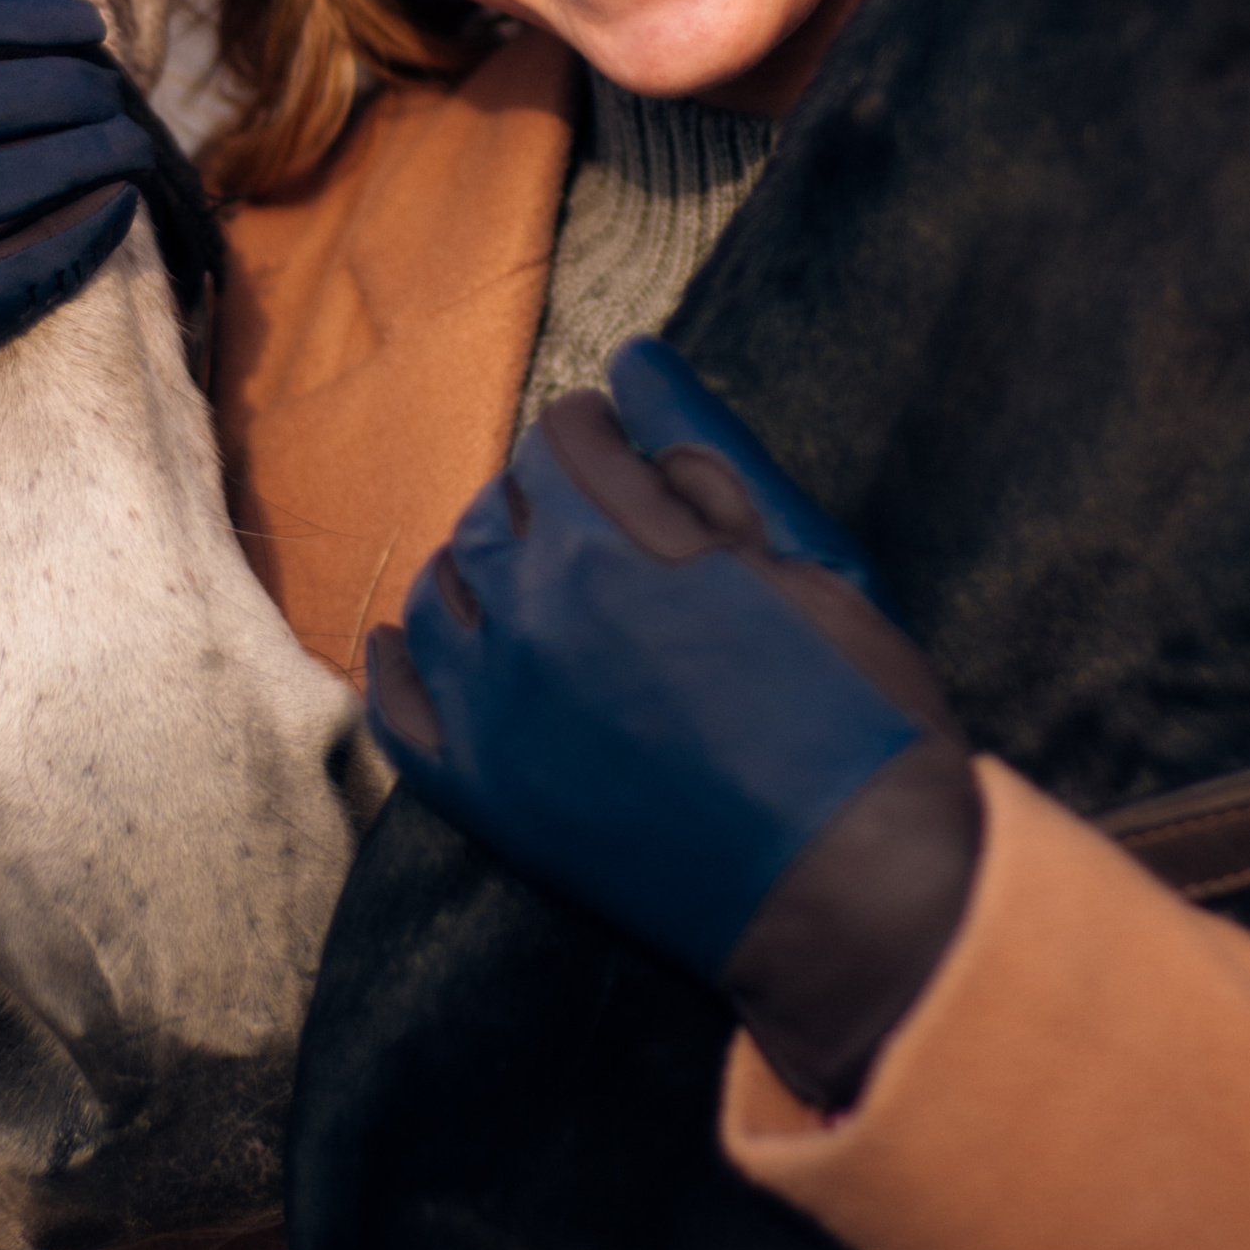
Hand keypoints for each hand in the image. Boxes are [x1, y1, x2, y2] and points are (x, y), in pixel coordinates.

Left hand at [367, 337, 983, 1109]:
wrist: (851, 888)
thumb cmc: (853, 713)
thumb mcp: (807, 557)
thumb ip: (709, 453)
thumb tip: (632, 361)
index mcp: (612, 541)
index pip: (560, 437)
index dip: (598, 433)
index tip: (623, 455)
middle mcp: (530, 612)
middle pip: (492, 509)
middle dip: (540, 500)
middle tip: (596, 528)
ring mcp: (493, 708)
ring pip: (436, 592)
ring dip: (478, 571)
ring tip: (536, 587)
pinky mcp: (482, 796)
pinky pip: (397, 706)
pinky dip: (404, 661)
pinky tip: (430, 644)